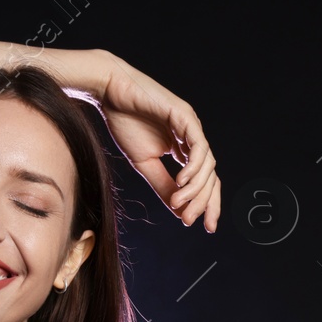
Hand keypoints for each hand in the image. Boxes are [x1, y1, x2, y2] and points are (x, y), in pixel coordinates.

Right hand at [97, 54, 219, 231]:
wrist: (110, 95)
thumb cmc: (125, 124)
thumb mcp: (145, 164)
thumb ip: (163, 185)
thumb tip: (179, 211)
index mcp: (184, 149)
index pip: (205, 181)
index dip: (207, 203)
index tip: (204, 227)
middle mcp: (192, 138)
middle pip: (211, 176)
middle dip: (204, 202)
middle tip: (190, 220)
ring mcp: (191, 126)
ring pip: (207, 164)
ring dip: (196, 189)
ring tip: (180, 204)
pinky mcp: (185, 117)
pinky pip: (198, 147)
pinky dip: (194, 168)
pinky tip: (182, 182)